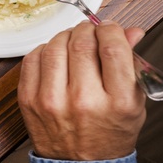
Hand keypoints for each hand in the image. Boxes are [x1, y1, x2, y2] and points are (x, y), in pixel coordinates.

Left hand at [18, 22, 146, 160]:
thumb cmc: (109, 133)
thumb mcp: (133, 102)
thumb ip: (132, 64)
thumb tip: (131, 31)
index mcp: (116, 103)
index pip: (112, 49)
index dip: (111, 30)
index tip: (110, 29)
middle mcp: (83, 101)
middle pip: (82, 44)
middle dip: (88, 30)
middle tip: (91, 32)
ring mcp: (52, 101)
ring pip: (55, 46)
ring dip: (66, 36)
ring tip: (73, 41)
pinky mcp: (29, 100)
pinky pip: (32, 58)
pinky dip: (44, 49)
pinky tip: (55, 56)